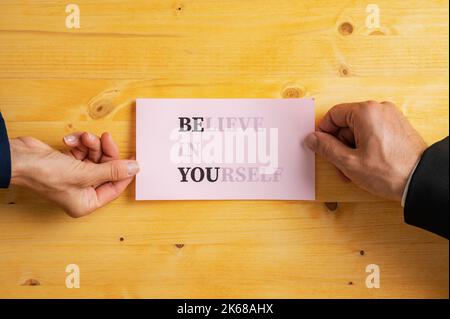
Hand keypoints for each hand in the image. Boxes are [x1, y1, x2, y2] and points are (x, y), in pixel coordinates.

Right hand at [10, 132, 138, 216]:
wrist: (19, 158)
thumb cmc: (46, 174)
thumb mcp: (85, 173)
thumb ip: (112, 171)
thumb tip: (135, 168)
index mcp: (87, 202)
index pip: (115, 187)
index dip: (125, 172)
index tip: (133, 156)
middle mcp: (82, 191)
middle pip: (106, 169)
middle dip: (105, 151)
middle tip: (105, 138)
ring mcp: (75, 177)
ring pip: (95, 157)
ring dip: (90, 144)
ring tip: (83, 138)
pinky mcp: (68, 163)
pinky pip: (83, 151)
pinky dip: (79, 143)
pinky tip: (70, 140)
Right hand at [305, 101, 426, 200]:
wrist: (421, 181)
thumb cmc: (390, 172)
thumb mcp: (349, 162)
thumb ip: (326, 148)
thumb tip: (312, 139)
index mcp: (366, 112)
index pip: (333, 115)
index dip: (323, 133)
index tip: (320, 147)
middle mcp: (379, 109)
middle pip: (346, 124)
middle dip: (339, 146)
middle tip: (339, 166)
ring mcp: (390, 117)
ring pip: (358, 130)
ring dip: (351, 150)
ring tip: (353, 171)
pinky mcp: (397, 127)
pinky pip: (372, 133)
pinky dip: (364, 147)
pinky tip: (365, 165)